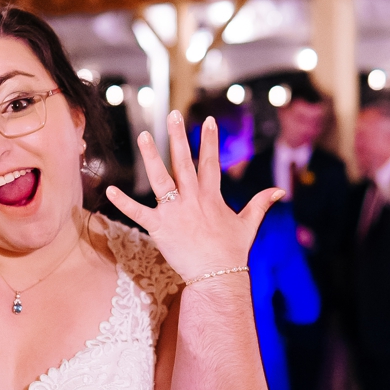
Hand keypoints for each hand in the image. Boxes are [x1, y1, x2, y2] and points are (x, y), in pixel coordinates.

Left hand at [105, 113, 282, 283]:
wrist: (217, 275)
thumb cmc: (232, 252)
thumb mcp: (249, 224)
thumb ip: (261, 203)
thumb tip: (280, 191)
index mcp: (212, 195)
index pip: (210, 161)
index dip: (210, 141)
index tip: (208, 121)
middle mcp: (192, 198)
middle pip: (184, 161)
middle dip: (179, 136)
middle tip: (172, 114)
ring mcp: (175, 211)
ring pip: (161, 178)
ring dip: (152, 156)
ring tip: (143, 136)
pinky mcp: (159, 227)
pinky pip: (137, 212)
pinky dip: (123, 201)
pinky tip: (109, 189)